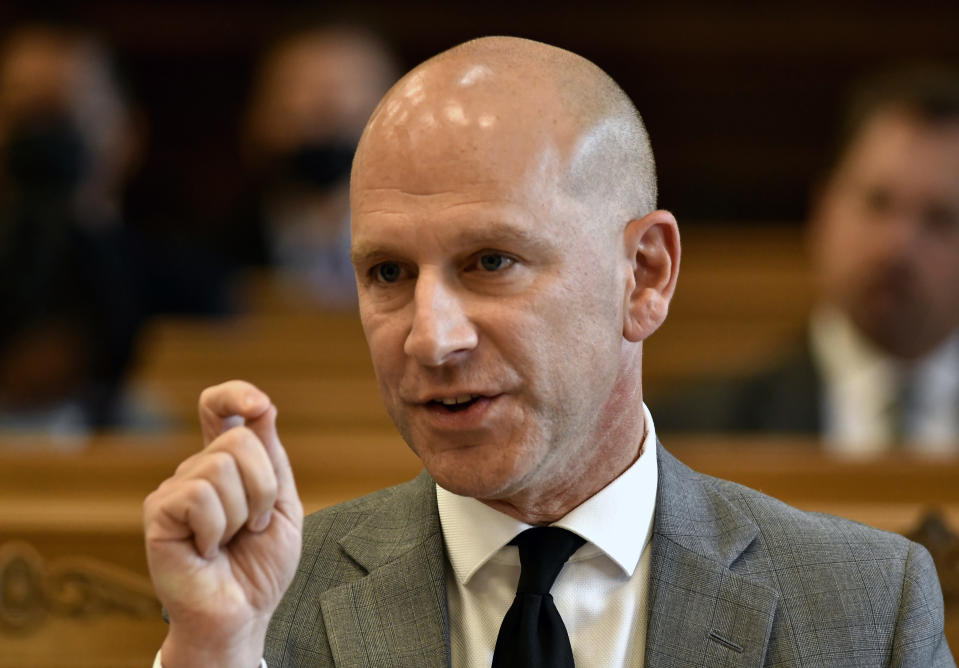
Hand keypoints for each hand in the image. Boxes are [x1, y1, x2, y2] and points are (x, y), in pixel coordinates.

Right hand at [144, 381, 303, 667]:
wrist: (243, 614)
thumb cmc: (260, 565)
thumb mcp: (284, 506)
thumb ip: (272, 458)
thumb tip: (262, 407)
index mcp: (227, 464)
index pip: (219, 409)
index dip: (234, 395)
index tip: (258, 404)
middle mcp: (196, 470)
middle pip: (239, 440)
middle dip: (265, 487)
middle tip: (255, 525)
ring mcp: (175, 489)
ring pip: (221, 466)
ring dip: (243, 512)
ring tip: (231, 540)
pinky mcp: (158, 514)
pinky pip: (199, 496)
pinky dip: (218, 528)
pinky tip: (208, 550)